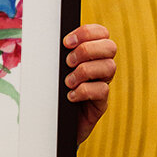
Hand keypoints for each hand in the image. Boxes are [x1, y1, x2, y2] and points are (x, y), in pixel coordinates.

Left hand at [63, 23, 116, 144]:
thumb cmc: (52, 92)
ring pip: (109, 67)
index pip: (101, 33)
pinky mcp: (100, 103)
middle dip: (87, 50)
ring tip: (68, 82)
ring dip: (84, 71)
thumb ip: (57, 54)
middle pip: (110, 47)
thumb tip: (46, 39)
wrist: (53, 123)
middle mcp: (100, 67)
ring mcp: (102, 84)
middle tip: (68, 62)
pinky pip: (102, 90)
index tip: (66, 42)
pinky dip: (84, 91)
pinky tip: (70, 96)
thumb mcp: (54, 70)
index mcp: (91, 54)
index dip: (87, 32)